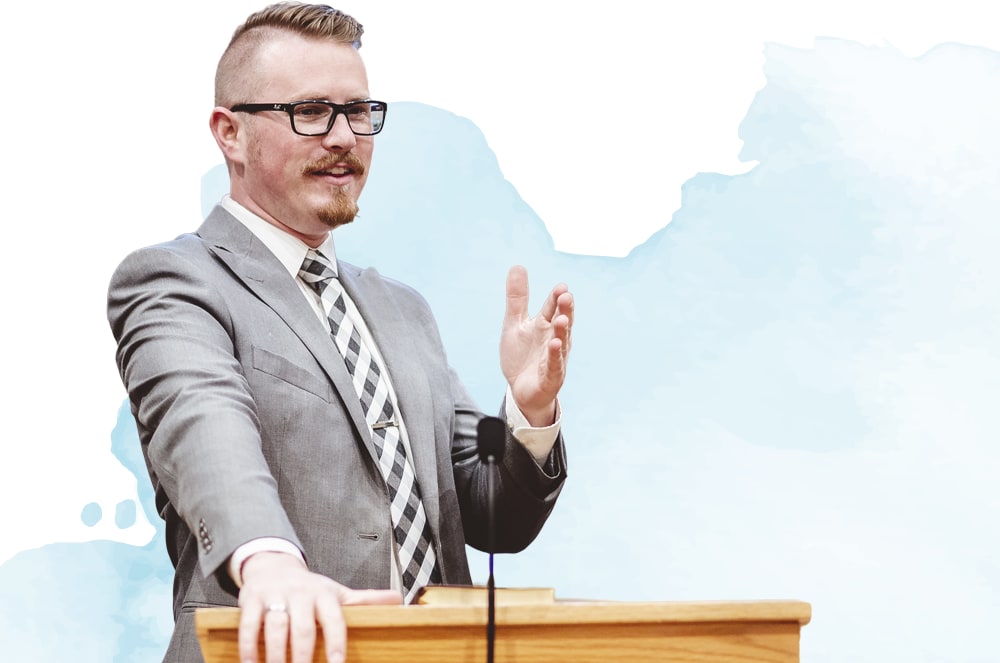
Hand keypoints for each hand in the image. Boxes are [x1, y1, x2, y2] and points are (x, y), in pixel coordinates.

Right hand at [237, 552, 400, 662]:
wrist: (273, 566)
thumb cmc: (309, 588)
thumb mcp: (337, 592)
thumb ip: (365, 600)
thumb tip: (399, 600)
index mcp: (324, 594)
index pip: (334, 619)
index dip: (336, 643)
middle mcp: (301, 593)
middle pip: (303, 627)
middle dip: (303, 655)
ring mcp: (275, 595)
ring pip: (275, 627)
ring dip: (276, 655)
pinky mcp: (251, 599)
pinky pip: (249, 624)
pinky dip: (249, 646)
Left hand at [500, 265, 573, 425]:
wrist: (520, 390)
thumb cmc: (521, 355)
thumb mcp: (514, 324)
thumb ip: (517, 298)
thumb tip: (517, 265)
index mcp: (545, 325)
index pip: (552, 307)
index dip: (556, 297)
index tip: (561, 286)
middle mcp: (554, 339)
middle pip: (562, 322)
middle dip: (565, 310)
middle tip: (566, 296)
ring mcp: (554, 358)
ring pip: (561, 342)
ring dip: (561, 331)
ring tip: (561, 319)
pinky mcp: (550, 377)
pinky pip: (554, 365)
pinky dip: (554, 356)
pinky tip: (554, 345)